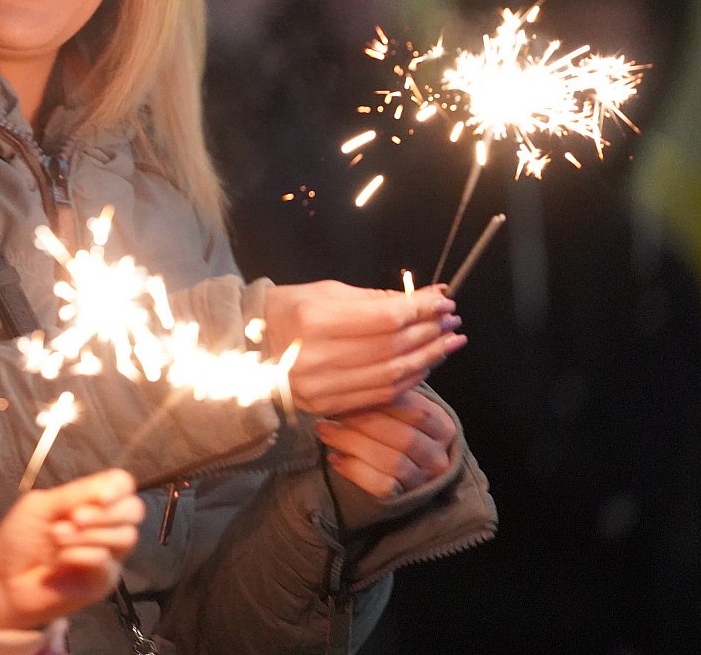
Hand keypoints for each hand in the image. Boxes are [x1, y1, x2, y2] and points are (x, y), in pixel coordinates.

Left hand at [0, 470, 143, 631]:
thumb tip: (112, 485)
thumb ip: (76, 494)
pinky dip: (82, 555)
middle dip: (107, 512)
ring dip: (89, 534)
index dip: (118, 488)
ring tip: (56, 537)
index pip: (123, 485)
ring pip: (125, 536)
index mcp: (90, 501)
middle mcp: (104, 525)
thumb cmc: (19, 539)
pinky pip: (106, 562)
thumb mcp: (41, 506)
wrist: (2, 581)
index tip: (101, 496)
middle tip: (76, 517)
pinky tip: (60, 558)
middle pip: (134, 510)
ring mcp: (107, 554)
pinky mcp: (102, 580)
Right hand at [264, 280, 465, 414]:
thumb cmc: (288, 312)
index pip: (385, 318)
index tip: (444, 301)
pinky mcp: (326, 406)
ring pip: (391, 375)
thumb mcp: (325, 293)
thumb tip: (425, 298)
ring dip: (427, 358)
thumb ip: (374, 299)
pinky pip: (380, 395)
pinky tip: (424, 365)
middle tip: (453, 321)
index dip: (421, 309)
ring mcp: (321, 387)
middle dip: (430, 332)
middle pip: (392, 347)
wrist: (247, 349)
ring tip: (448, 342)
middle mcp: (317, 357)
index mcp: (314, 321)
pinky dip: (408, 380)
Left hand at [314, 391, 456, 498]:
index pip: (417, 412)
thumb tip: (354, 379)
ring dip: (352, 443)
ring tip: (324, 429)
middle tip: (329, 411)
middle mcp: (439, 457)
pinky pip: (380, 486)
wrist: (397, 471)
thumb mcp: (397, 409)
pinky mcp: (402, 499)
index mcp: (443, 428)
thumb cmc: (391, 428)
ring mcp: (422, 481)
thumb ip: (385, 395)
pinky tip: (334, 457)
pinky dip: (354, 470)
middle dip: (362, 422)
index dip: (383, 401)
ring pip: (391, 462)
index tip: (350, 392)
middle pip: (403, 438)